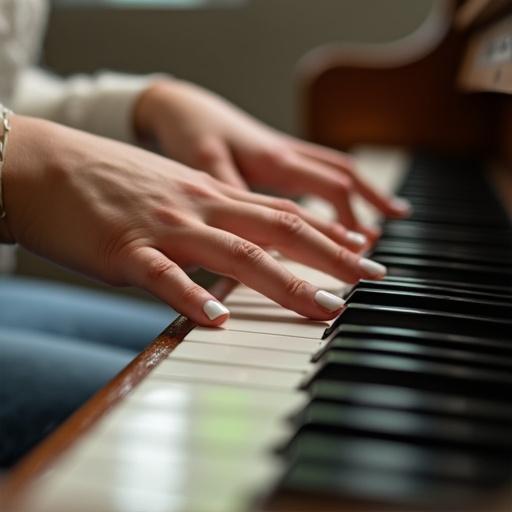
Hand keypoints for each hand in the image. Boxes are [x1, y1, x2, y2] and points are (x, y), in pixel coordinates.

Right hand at [3, 116, 386, 325]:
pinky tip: (218, 320)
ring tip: (324, 308)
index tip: (364, 248)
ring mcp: (164, 227)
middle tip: (372, 277)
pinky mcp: (123, 251)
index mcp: (210, 194)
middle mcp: (198, 207)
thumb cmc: (109, 179)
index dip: (328, 231)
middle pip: (278, 229)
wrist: (43, 165)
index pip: (283, 212)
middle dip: (331, 255)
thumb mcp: (174, 189)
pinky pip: (164, 277)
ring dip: (284, 282)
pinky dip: (193, 297)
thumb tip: (246, 240)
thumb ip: (212, 214)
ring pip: (236, 254)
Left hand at [135, 79, 410, 238]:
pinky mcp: (279, 157)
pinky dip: (342, 188)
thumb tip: (261, 238)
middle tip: (378, 247)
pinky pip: (322, 169)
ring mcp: (286, 153)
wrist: (182, 106)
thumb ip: (234, 193)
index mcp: (276, 159)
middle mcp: (289, 154)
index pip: (331, 189)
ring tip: (389, 217)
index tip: (358, 254)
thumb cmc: (192, 133)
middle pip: (344, 178)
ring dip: (366, 193)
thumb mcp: (206, 163)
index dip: (349, 221)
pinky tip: (345, 203)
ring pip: (339, 170)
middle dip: (369, 209)